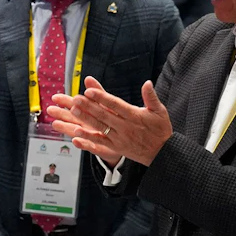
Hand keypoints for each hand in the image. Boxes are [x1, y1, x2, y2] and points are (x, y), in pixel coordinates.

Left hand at [47, 77, 171, 166]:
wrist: (162, 153)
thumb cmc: (160, 129)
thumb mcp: (159, 111)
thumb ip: (151, 97)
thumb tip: (147, 83)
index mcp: (134, 116)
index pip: (115, 105)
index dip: (101, 97)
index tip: (90, 90)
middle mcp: (125, 127)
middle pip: (104, 115)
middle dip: (88, 106)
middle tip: (75, 98)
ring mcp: (119, 138)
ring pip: (99, 127)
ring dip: (85, 119)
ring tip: (73, 110)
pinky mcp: (116, 147)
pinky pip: (99, 143)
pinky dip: (88, 138)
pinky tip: (76, 134)